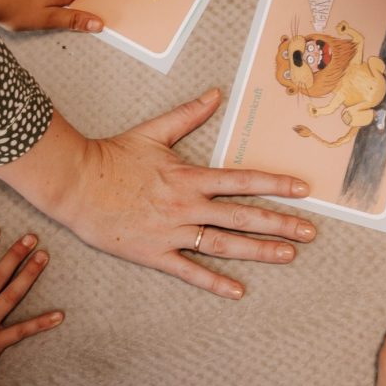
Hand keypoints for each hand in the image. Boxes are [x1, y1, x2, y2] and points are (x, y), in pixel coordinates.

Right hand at [0, 89, 316, 299]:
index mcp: (190, 177)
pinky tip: (237, 291)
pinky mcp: (154, 253)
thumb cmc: (113, 156)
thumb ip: (189, 114)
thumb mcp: (154, 131)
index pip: (243, 181)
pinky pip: (188, 270)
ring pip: (224, 245)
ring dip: (258, 252)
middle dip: (280, 225)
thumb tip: (216, 93)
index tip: (303, 191)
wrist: (75, 182)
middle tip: (310, 233)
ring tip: (288, 256)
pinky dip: (213, 282)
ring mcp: (172, 231)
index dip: (275, 185)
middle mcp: (188, 206)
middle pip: (243, 218)